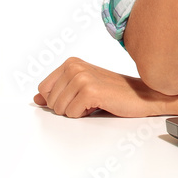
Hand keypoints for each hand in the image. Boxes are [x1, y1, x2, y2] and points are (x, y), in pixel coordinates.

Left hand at [33, 57, 164, 117]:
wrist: (142, 94)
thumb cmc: (115, 92)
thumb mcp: (82, 88)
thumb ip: (57, 91)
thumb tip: (36, 98)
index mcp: (71, 62)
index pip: (42, 89)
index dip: (58, 99)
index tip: (76, 96)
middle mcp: (74, 66)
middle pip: (49, 101)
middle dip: (67, 107)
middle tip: (88, 100)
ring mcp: (81, 77)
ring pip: (59, 109)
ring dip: (76, 111)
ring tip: (94, 102)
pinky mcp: (90, 91)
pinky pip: (72, 114)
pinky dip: (85, 115)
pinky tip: (99, 105)